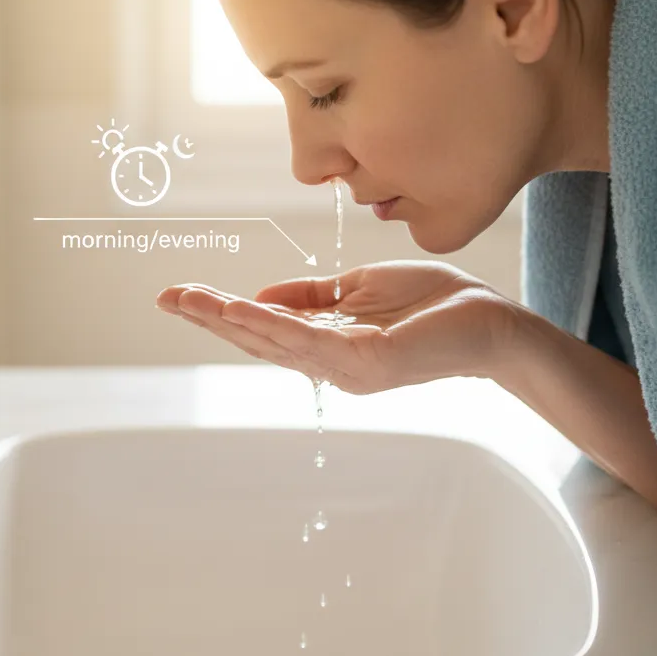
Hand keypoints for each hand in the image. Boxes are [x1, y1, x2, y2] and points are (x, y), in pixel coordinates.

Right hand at [155, 260, 524, 394]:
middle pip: (258, 340)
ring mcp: (346, 368)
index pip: (265, 330)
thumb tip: (257, 296)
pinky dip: (270, 322)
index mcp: (327, 345)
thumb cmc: (434, 304)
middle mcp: (330, 364)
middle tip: (166, 297)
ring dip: (229, 321)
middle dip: (210, 319)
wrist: (490, 320)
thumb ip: (310, 295)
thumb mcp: (358, 288)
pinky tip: (239, 307)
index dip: (221, 313)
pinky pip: (309, 339)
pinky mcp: (367, 361)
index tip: (182, 295)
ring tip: (190, 301)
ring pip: (275, 342)